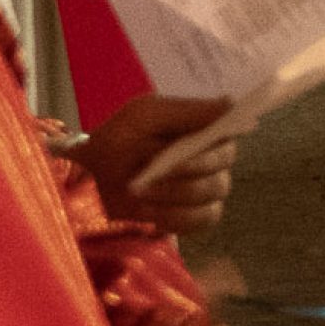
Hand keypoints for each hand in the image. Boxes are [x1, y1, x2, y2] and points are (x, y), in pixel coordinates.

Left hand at [77, 93, 238, 235]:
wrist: (92, 170)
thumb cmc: (121, 136)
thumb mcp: (148, 115)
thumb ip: (190, 111)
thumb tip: (232, 104)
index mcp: (208, 132)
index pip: (228, 144)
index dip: (211, 154)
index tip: (183, 157)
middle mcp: (215, 162)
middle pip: (219, 177)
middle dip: (182, 179)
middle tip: (148, 177)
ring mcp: (206, 190)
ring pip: (210, 201)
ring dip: (173, 198)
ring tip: (140, 193)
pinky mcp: (193, 215)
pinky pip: (200, 222)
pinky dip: (174, 218)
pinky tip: (150, 211)